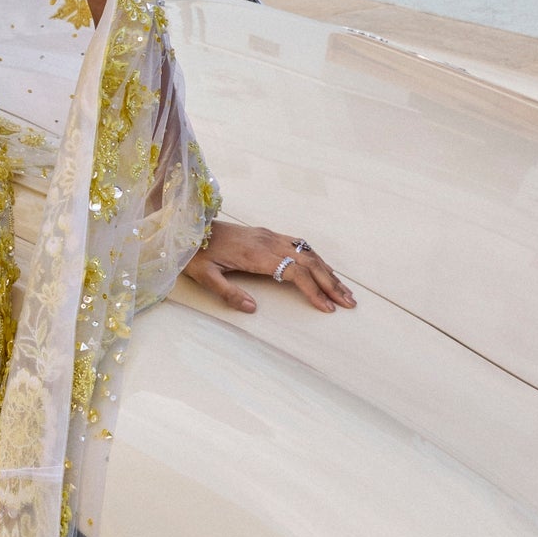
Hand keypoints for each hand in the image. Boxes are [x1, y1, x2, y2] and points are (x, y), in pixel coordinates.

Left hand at [184, 221, 354, 315]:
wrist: (188, 227)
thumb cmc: (195, 254)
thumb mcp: (206, 277)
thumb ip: (228, 293)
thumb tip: (252, 309)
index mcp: (257, 254)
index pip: (295, 272)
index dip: (313, 290)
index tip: (327, 308)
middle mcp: (269, 242)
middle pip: (309, 262)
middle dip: (331, 283)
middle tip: (349, 303)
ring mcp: (270, 236)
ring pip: (308, 252)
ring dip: (328, 271)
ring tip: (344, 291)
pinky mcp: (267, 234)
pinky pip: (299, 245)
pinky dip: (316, 259)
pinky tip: (324, 269)